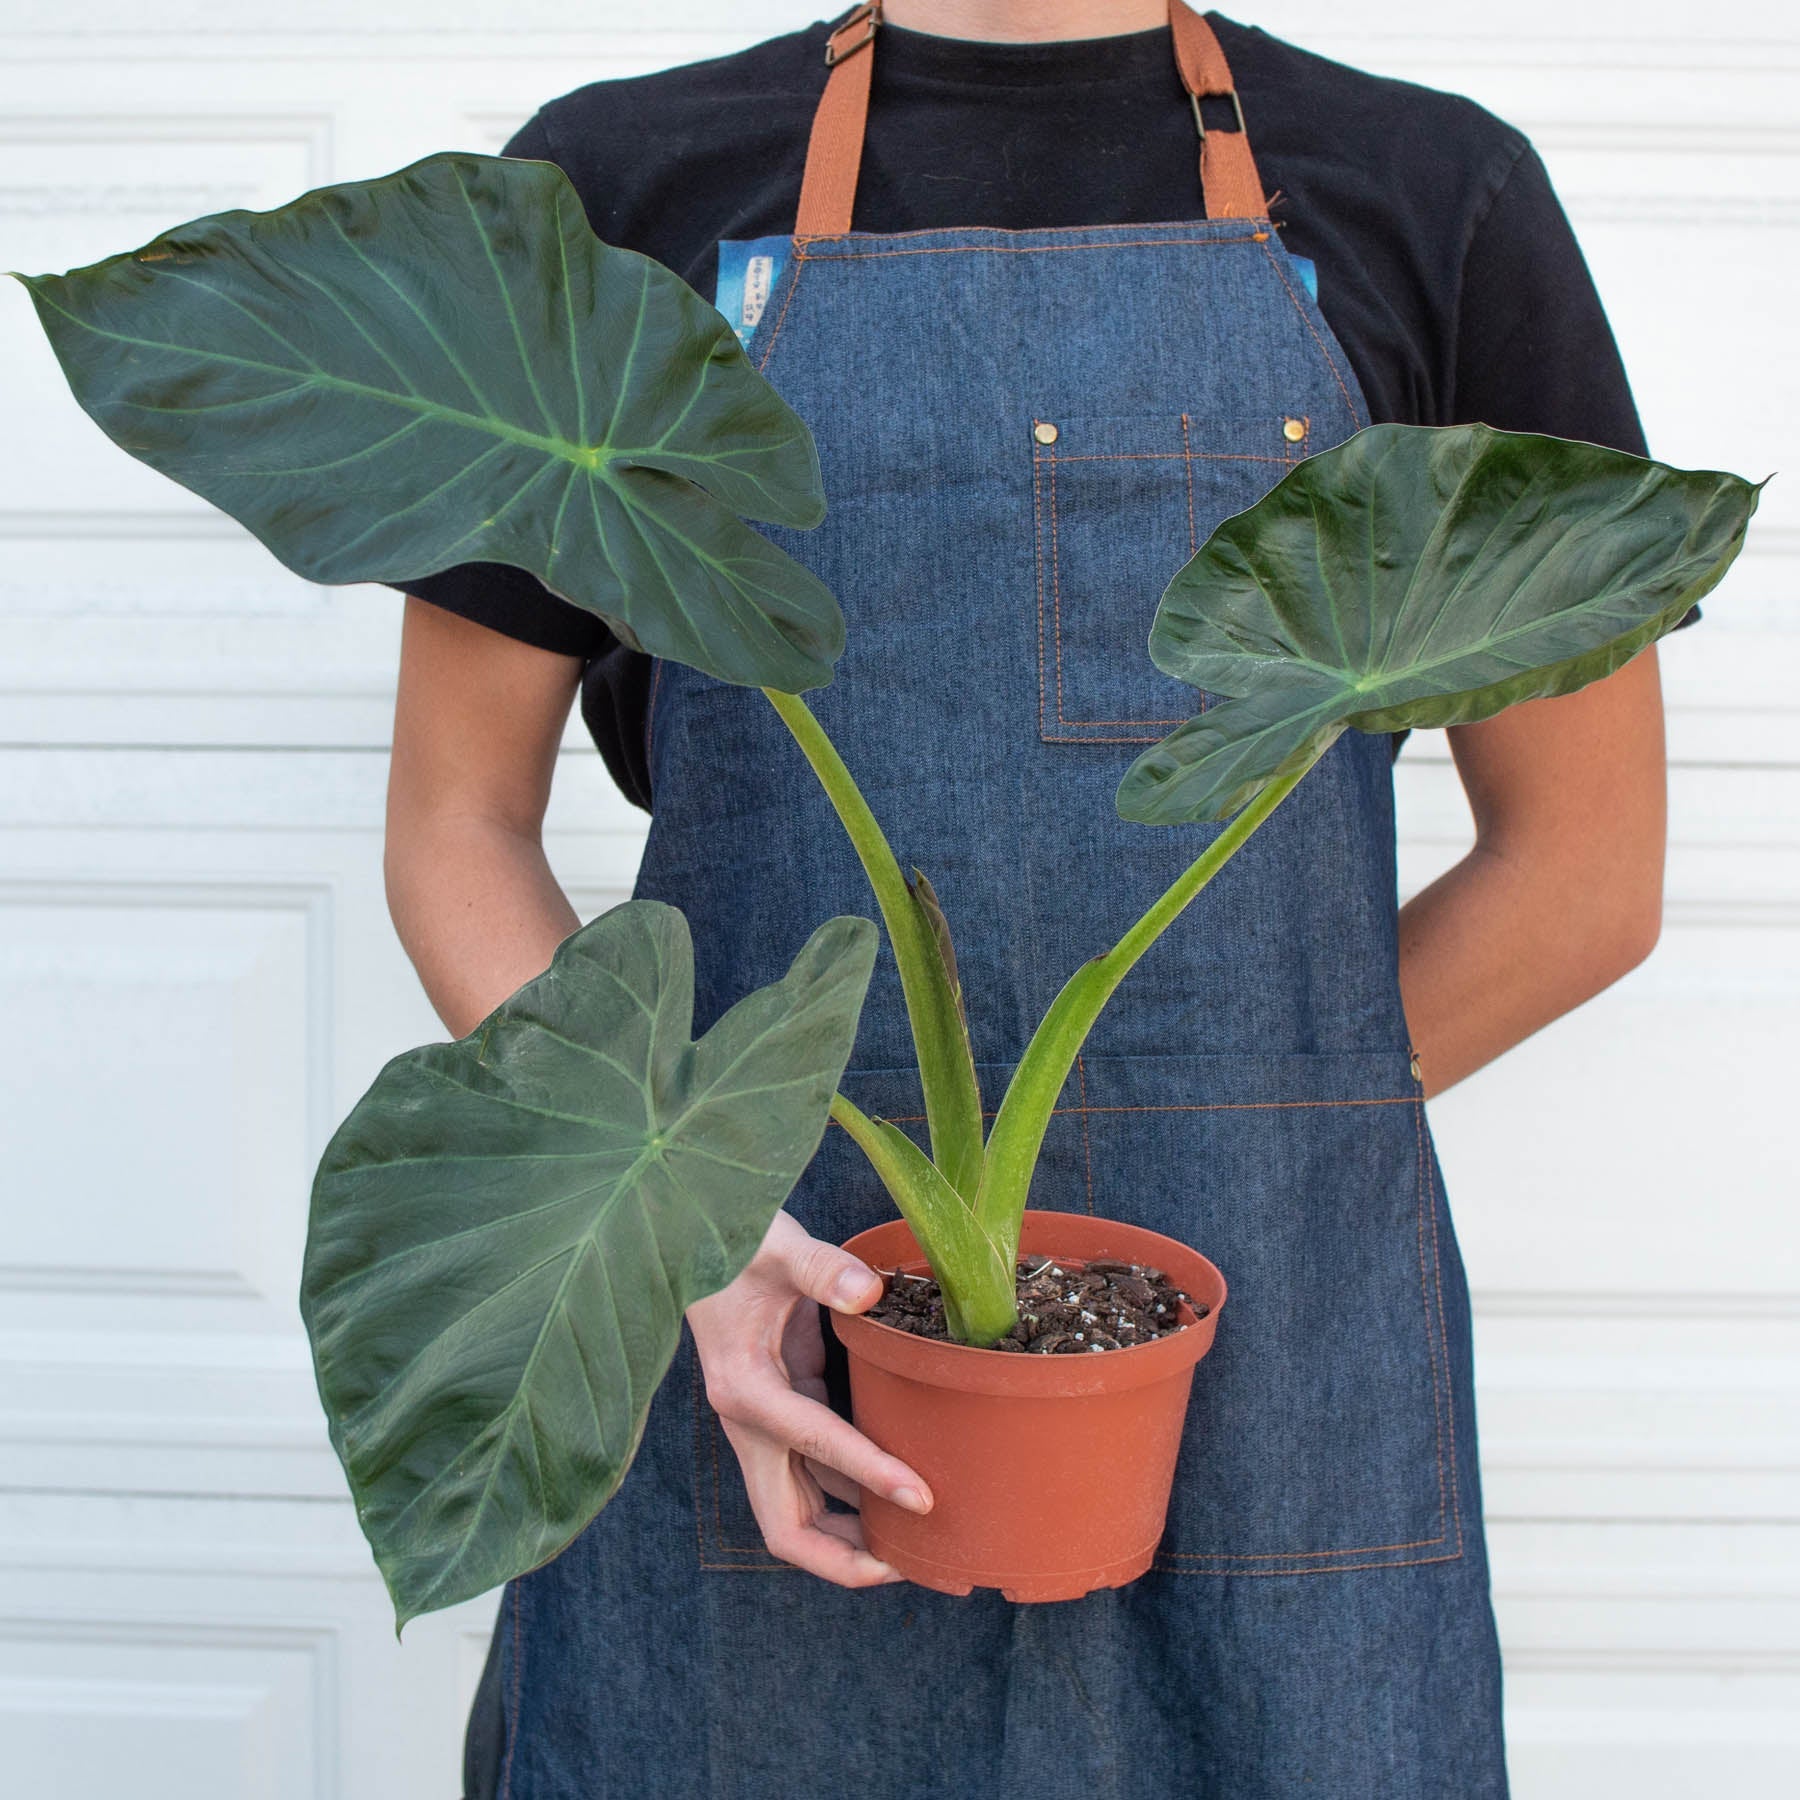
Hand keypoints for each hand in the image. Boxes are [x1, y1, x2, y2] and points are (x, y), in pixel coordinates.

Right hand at [687, 1210, 932, 1586]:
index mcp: (744, 1388)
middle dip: (845, 1557)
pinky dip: (852, 1489)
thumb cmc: (734, 1241)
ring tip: (915, 1544)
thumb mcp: (777, 1246)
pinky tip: (896, 1490)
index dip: (870, 1475)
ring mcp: (760, 1423)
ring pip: (800, 1508)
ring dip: (851, 1534)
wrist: (692, 1237)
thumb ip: (821, 1268)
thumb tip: (868, 1291)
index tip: (922, 1497)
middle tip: (912, 1560)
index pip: (814, 1446)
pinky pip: (814, 1470)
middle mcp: (746, 1421)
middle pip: (787, 1525)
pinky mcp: (779, 1408)